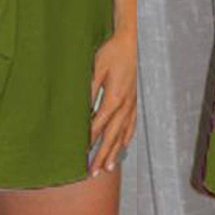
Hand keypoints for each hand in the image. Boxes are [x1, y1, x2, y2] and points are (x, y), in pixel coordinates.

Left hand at [89, 26, 136, 175]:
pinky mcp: (135, 99)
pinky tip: (124, 145)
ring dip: (114, 151)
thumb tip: (80, 110)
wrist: (130, 41)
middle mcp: (124, 104)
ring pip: (122, 133)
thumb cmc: (111, 52)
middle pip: (111, 135)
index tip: (80, 155)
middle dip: (102, 155)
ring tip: (108, 168)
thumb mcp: (95, 69)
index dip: (89, 141)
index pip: (98, 125)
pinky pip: (132, 123)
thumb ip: (88, 90)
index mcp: (113, 98)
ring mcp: (132, 103)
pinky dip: (127, 136)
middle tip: (93, 173)